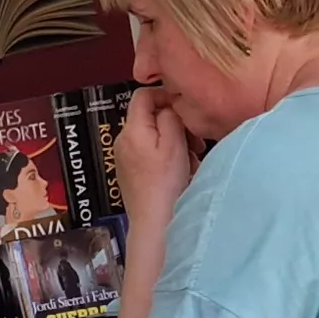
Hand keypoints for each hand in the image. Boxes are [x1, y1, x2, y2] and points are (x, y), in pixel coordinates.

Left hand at [115, 87, 199, 216]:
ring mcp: (125, 157)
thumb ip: (169, 116)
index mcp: (132, 129)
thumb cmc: (166, 182)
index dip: (165, 96)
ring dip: (175, 142)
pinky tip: (181, 170)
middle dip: (175, 124)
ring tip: (191, 159)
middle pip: (150, 117)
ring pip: (153, 136)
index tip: (184, 109)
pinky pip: (150, 153)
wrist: (155, 221)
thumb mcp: (174, 142)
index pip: (142, 95)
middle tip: (195, 141)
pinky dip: (167, 155)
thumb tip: (168, 106)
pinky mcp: (131, 172)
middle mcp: (123, 140)